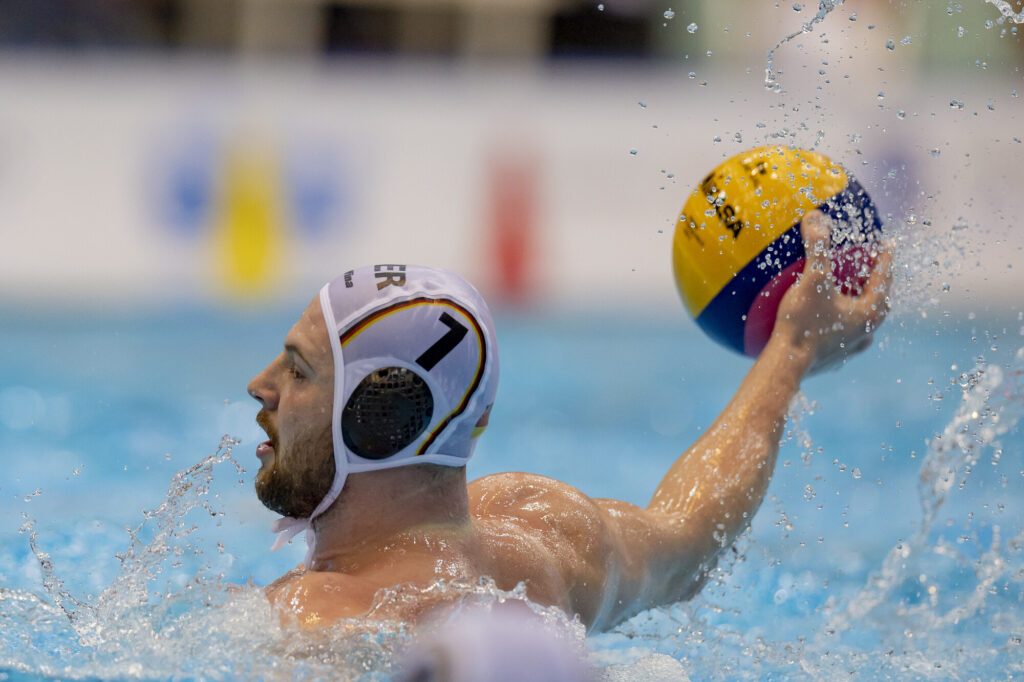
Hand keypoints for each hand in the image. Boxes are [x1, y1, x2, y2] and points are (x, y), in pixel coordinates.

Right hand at [772, 210, 893, 373]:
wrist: (786, 367)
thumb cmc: (804, 323)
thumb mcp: (813, 280)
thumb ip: (817, 247)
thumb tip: (816, 216)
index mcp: (870, 313)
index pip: (883, 278)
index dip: (884, 259)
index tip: (886, 245)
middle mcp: (866, 333)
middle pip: (876, 302)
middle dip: (872, 284)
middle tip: (868, 269)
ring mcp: (849, 350)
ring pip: (860, 323)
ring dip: (855, 307)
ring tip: (846, 296)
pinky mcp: (830, 360)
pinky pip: (838, 337)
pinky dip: (834, 325)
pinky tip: (821, 322)